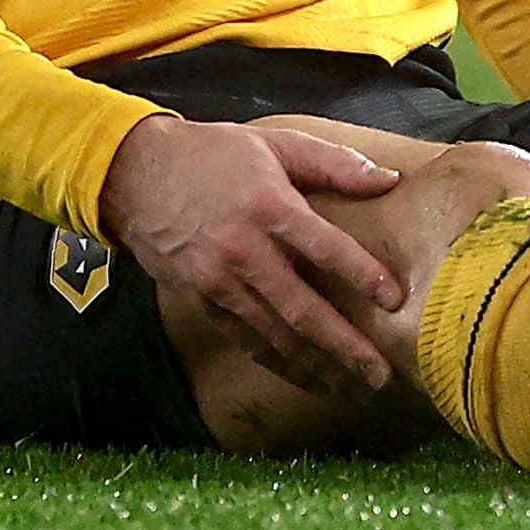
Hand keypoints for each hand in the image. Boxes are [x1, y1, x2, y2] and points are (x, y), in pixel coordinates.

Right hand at [96, 115, 407, 397]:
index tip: (393, 299)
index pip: (325, 247)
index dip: (361, 274)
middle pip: (303, 309)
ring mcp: (221, 282)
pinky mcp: (203, 302)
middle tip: (379, 374)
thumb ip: (334, 163)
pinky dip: (279, 363)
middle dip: (345, 345)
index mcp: (268, 205)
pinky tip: (306, 377)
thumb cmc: (212, 154)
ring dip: (316, 366)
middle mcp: (245, 251)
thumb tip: (388, 179)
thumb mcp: (275, 143)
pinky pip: (246, 340)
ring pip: (276, 335)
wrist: (136, 175)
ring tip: (352, 387)